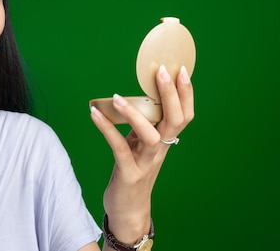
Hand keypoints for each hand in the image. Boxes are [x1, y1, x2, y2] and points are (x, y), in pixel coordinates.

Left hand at [90, 65, 193, 242]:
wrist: (128, 210)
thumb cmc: (133, 172)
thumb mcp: (140, 145)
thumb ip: (142, 125)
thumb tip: (134, 98)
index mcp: (165, 141)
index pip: (184, 116)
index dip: (186, 94)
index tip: (181, 69)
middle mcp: (160, 151)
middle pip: (175, 121)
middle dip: (171, 95)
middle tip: (161, 72)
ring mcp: (146, 163)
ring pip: (151, 136)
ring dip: (135, 114)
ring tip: (118, 96)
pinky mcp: (128, 173)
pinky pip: (119, 147)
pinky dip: (106, 128)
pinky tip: (94, 114)